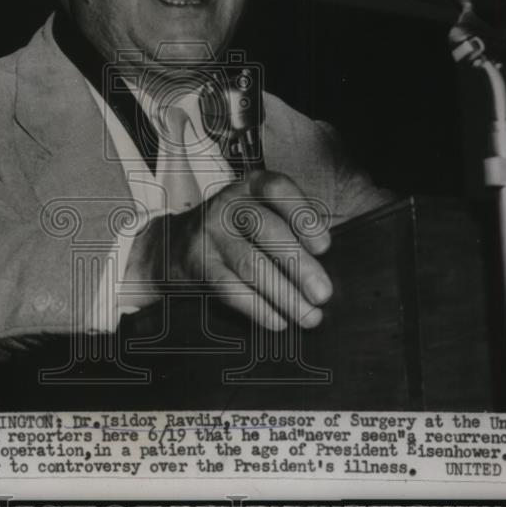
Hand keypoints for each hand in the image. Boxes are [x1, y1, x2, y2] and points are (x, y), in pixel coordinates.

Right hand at [127, 170, 332, 330]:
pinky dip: (258, 308)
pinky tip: (278, 321)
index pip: (278, 189)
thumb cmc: (236, 231)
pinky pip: (230, 289)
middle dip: (301, 266)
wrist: (175, 245)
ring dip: (285, 295)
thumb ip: (292, 227)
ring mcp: (209, 233)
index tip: (325, 246)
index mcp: (250, 186)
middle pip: (268, 231)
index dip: (303, 215)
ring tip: (309, 316)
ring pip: (251, 265)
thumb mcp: (258, 212)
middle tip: (323, 294)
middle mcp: (227, 204)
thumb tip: (331, 265)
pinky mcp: (198, 264)